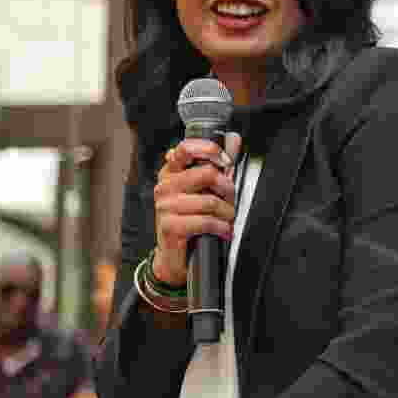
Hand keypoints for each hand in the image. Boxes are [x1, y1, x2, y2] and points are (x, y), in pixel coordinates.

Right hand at [151, 132, 242, 285]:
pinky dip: (221, 228)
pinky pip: (205, 221)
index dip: (210, 151)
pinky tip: (223, 231)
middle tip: (230, 200)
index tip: (225, 161)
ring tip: (227, 220)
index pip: (185, 149)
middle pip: (205, 173)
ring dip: (226, 213)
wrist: (174, 257)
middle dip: (227, 188)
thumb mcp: (205, 190)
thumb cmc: (190, 221)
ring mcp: (165, 206)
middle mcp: (165, 187)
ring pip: (209, 201)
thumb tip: (233, 139)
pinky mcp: (170, 226)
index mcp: (171, 173)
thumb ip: (219, 164)